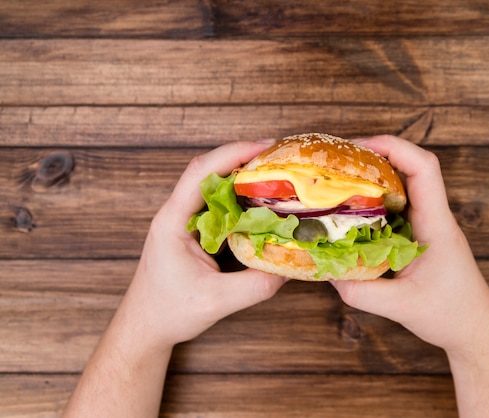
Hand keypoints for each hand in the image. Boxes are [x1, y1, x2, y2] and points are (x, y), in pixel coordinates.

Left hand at [120, 140, 286, 349]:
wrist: (145, 326)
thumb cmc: (169, 312)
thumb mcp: (216, 301)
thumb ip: (255, 285)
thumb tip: (291, 266)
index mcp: (173, 221)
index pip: (201, 173)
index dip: (232, 154)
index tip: (264, 147)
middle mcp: (176, 213)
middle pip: (208, 171)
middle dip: (242, 158)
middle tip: (277, 157)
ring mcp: (183, 221)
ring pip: (213, 186)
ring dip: (241, 176)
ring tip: (274, 174)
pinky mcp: (193, 231)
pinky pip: (217, 205)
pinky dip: (239, 197)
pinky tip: (260, 202)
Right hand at [332, 135, 488, 352]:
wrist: (476, 330)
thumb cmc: (452, 315)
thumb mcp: (402, 307)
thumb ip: (362, 292)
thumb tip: (328, 273)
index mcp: (436, 224)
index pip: (423, 168)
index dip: (393, 147)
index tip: (358, 147)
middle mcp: (434, 217)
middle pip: (410, 168)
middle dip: (375, 157)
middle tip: (338, 163)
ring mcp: (428, 226)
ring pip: (403, 187)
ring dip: (374, 179)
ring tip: (340, 182)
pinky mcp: (421, 237)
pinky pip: (397, 209)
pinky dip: (375, 203)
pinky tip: (352, 214)